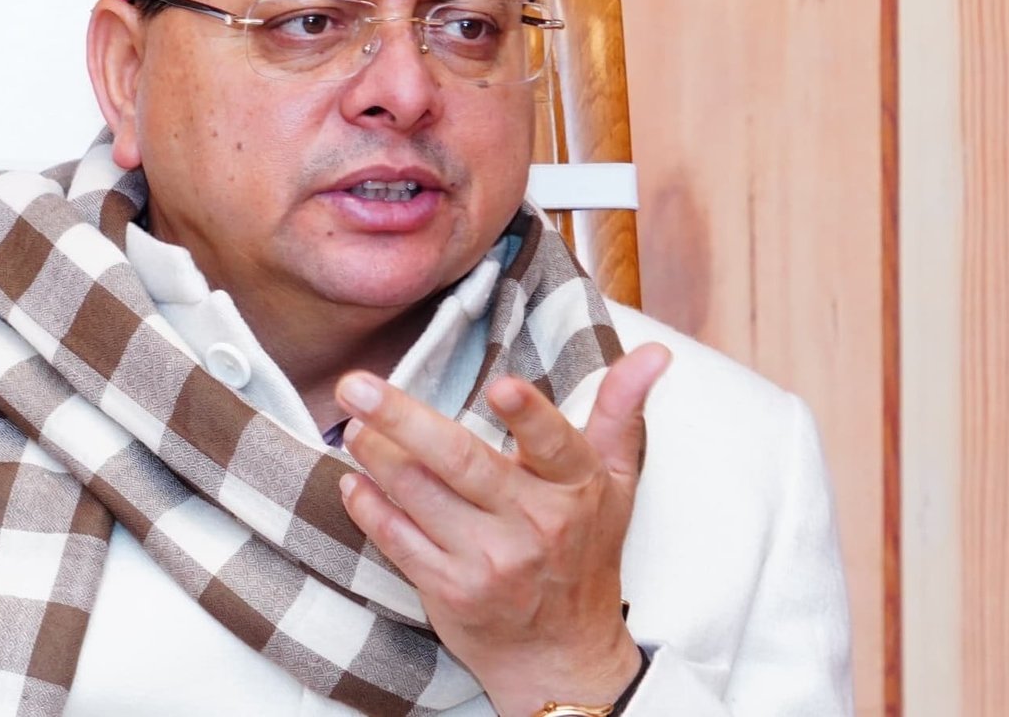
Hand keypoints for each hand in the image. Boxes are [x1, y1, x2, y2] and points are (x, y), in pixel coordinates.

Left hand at [334, 343, 670, 716]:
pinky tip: (353, 479)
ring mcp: (488, 562)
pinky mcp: (449, 591)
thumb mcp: (615, 483)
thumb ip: (622, 412)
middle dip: (402, 420)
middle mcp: (533, 525)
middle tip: (356, 386)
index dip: (529, 416)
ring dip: (376, 455)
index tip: (499, 387)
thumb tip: (655, 353)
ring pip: (419, 496)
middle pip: (462, 463)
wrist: (562, 655)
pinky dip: (369, 507)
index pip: (554, 445)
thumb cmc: (585, 552)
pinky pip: (398, 540)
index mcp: (576, 488)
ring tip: (353, 423)